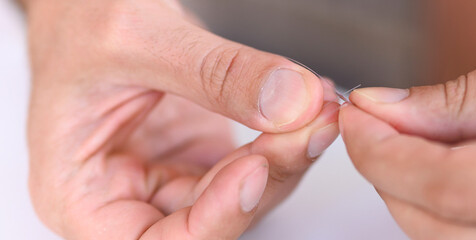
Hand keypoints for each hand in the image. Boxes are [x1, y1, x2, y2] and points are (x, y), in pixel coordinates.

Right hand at [25, 0, 339, 238]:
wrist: (90, 1)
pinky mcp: (205, 154)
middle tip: (307, 124)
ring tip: (315, 108)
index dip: (214, 218)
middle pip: (212, 218)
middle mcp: (129, 195)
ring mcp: (172, 176)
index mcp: (81, 193)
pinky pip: (257, 162)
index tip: (254, 168)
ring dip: (287, 154)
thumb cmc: (79, 21)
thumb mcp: (139, 39)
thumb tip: (287, 102)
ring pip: (245, 193)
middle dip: (268, 173)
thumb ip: (216, 75)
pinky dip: (286, 137)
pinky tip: (305, 107)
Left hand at [341, 6, 475, 238]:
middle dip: (394, 179)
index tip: (355, 119)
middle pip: (443, 235)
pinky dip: (468, 222)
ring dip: (427, 202)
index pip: (447, 188)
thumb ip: (469, 98)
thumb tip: (385, 112)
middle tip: (381, 125)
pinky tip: (472, 176)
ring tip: (430, 143)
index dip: (382, 154)